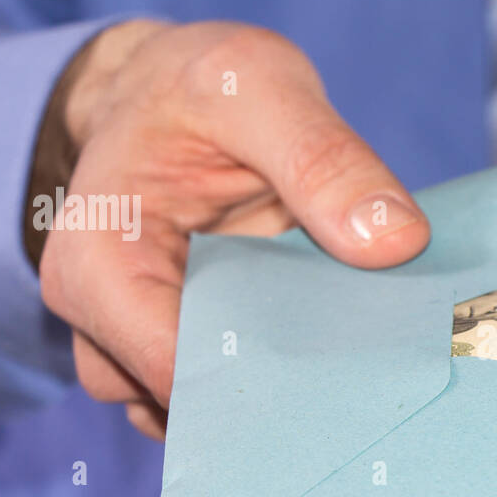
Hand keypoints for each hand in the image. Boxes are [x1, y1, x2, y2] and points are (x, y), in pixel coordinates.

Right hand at [33, 20, 429, 438]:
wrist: (166, 91)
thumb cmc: (196, 83)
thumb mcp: (259, 85)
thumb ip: (323, 158)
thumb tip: (395, 241)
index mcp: (101, 262)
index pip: (175, 369)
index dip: (264, 380)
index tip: (350, 367)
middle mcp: (101, 321)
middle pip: (189, 404)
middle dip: (275, 397)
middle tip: (366, 370)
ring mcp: (134, 345)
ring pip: (205, 413)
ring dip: (278, 392)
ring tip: (349, 353)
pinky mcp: (178, 348)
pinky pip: (224, 393)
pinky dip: (276, 382)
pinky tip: (327, 350)